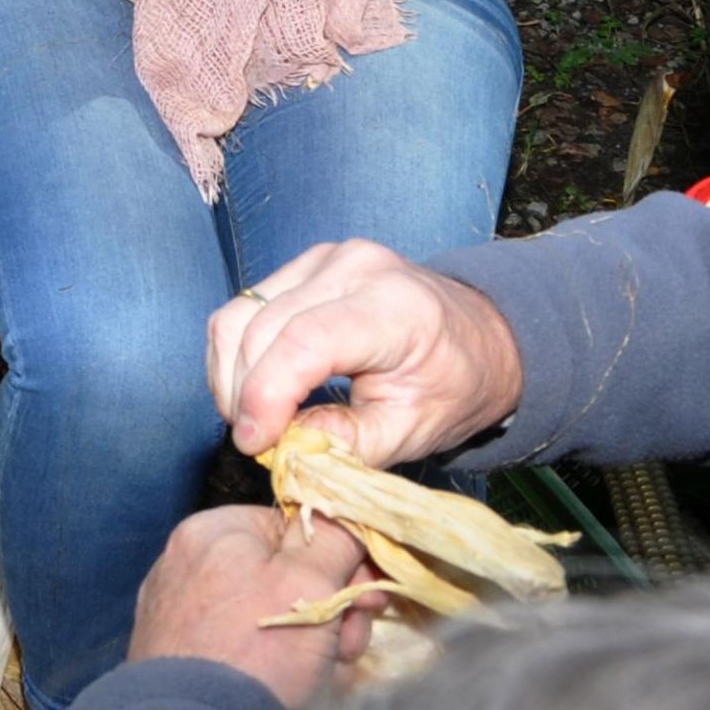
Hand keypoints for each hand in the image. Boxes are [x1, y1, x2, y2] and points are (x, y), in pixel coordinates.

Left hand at [125, 506, 375, 707]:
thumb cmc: (255, 650)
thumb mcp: (308, 583)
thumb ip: (333, 538)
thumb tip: (345, 502)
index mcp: (213, 531)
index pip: (295, 527)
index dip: (342, 560)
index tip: (370, 595)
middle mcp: (190, 562)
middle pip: (286, 573)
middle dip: (332, 607)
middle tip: (348, 643)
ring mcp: (182, 609)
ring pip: (273, 613)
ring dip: (313, 639)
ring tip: (325, 673)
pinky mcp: (183, 653)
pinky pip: (246, 644)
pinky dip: (277, 662)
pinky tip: (295, 687)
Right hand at [207, 238, 527, 466]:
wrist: (479, 335)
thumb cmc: (453, 385)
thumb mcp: (413, 431)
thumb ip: (351, 444)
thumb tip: (285, 451)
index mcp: (393, 308)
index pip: (305, 341)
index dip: (266, 394)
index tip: (253, 443)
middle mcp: (353, 267)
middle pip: (261, 328)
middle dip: (243, 394)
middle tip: (256, 444)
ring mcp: (324, 258)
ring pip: (240, 314)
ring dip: (230, 375)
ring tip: (251, 419)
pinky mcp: (304, 263)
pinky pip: (245, 306)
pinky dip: (236, 354)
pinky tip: (254, 388)